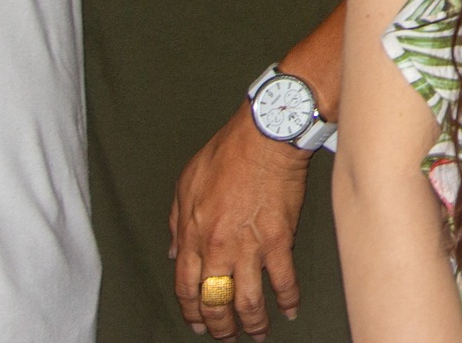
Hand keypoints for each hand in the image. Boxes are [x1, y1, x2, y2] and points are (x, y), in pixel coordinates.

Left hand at [170, 106, 311, 339]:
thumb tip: (172, 251)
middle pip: (215, 301)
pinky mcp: (280, 240)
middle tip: (226, 335)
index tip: (198, 322)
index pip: (186, 287)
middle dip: (219, 325)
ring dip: (251, 323)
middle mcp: (219, 247)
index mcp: (193, 235)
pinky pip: (283, 279)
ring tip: (256, 333)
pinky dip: (287, 299)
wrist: (266, 138)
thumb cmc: (227, 152)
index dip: (191, 310)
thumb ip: (176, 222)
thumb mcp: (186, 184)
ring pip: (247, 300)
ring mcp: (250, 247)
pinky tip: (290, 310)